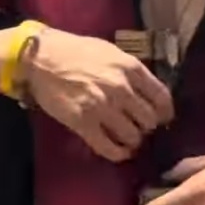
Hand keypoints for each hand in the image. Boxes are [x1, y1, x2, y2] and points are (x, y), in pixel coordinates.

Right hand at [23, 28, 173, 161]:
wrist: (40, 58)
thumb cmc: (75, 51)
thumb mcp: (110, 52)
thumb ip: (131, 70)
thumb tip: (148, 90)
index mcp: (130, 68)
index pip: (162, 98)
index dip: (165, 113)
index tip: (162, 118)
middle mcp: (120, 88)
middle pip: (149, 120)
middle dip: (146, 126)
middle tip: (138, 126)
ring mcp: (102, 107)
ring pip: (133, 136)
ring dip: (132, 140)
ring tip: (126, 138)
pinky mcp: (83, 123)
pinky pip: (109, 148)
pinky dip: (118, 153)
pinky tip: (118, 151)